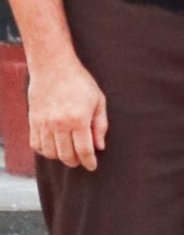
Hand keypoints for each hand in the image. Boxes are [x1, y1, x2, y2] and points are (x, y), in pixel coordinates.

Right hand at [27, 56, 107, 171]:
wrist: (54, 68)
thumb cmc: (80, 82)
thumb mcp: (98, 100)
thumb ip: (100, 125)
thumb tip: (100, 146)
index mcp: (79, 119)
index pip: (84, 150)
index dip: (89, 161)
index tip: (92, 166)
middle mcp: (59, 124)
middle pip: (66, 155)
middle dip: (76, 161)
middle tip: (82, 160)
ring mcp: (44, 124)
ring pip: (51, 153)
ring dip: (61, 157)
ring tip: (69, 153)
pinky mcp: (33, 122)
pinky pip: (37, 145)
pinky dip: (45, 151)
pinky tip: (54, 146)